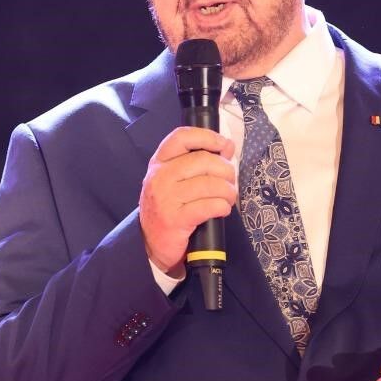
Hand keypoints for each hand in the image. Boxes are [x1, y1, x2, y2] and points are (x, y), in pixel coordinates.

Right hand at [139, 127, 236, 275]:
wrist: (150, 243)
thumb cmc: (168, 208)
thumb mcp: (174, 180)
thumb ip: (197, 162)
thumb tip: (227, 146)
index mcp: (160, 162)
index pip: (182, 137)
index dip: (208, 137)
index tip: (224, 146)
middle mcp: (160, 177)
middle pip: (203, 160)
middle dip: (226, 170)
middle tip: (230, 181)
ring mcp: (166, 199)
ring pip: (209, 184)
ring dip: (228, 191)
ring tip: (229, 197)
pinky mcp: (175, 220)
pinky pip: (208, 206)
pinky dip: (222, 207)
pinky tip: (222, 209)